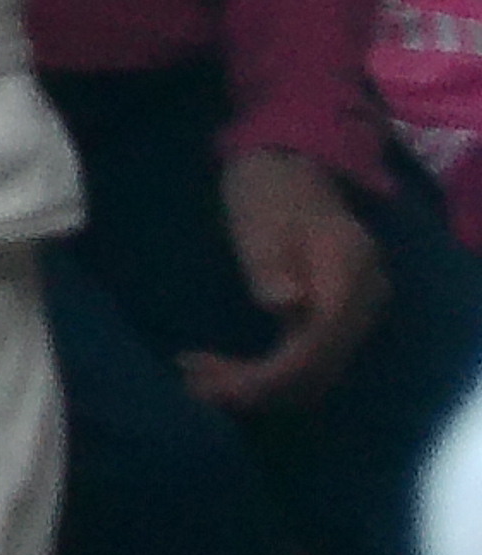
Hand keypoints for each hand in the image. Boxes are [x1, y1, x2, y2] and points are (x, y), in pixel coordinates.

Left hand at [182, 145, 392, 416]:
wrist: (291, 167)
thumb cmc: (269, 189)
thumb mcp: (258, 221)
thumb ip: (271, 265)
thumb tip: (287, 307)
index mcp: (349, 275)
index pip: (318, 345)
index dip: (268, 375)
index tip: (212, 381)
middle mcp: (363, 303)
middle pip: (316, 369)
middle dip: (254, 387)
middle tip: (191, 382)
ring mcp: (354, 313)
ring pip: (312, 373)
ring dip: (257, 386)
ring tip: (196, 379)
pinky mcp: (333, 318)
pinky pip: (307, 359)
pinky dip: (266, 373)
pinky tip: (219, 369)